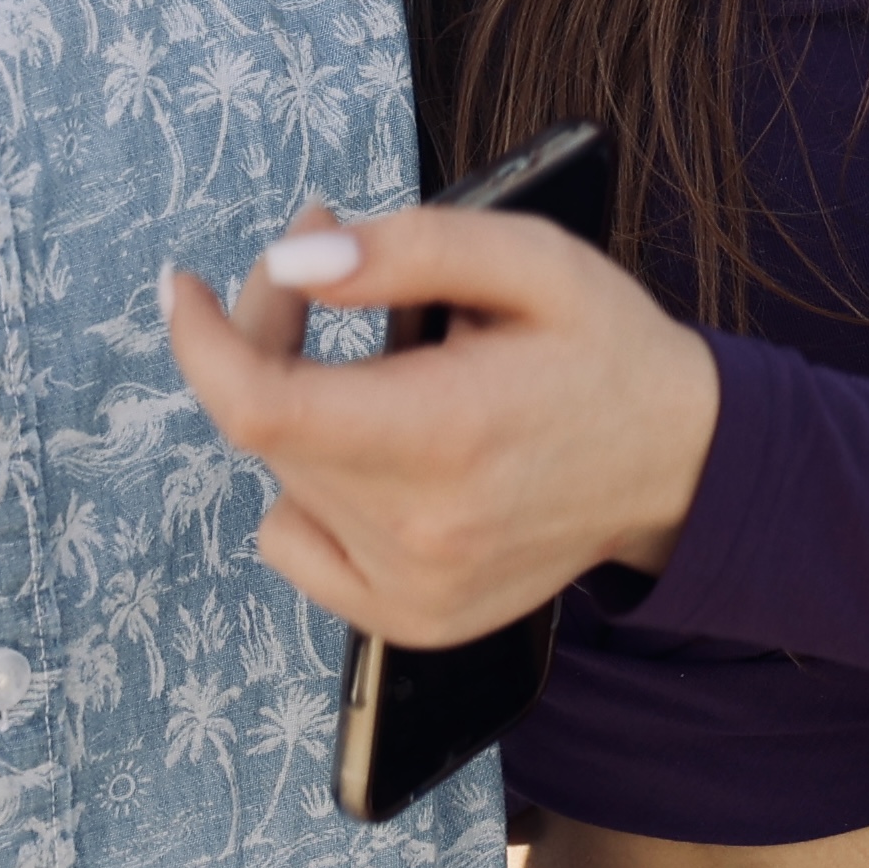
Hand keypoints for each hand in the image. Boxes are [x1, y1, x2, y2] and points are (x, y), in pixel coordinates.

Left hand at [164, 202, 721, 645]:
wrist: (681, 461)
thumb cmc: (606, 350)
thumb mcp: (534, 263)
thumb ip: (413, 248)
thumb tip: (298, 260)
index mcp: (449, 432)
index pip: (260, 403)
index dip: (205, 339)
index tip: (187, 285)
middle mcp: (421, 528)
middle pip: (267, 425)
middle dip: (272, 334)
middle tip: (325, 274)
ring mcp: (412, 588)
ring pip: (283, 477)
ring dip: (302, 408)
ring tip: (383, 366)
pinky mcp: (409, 619)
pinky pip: (297, 541)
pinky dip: (315, 488)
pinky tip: (383, 453)